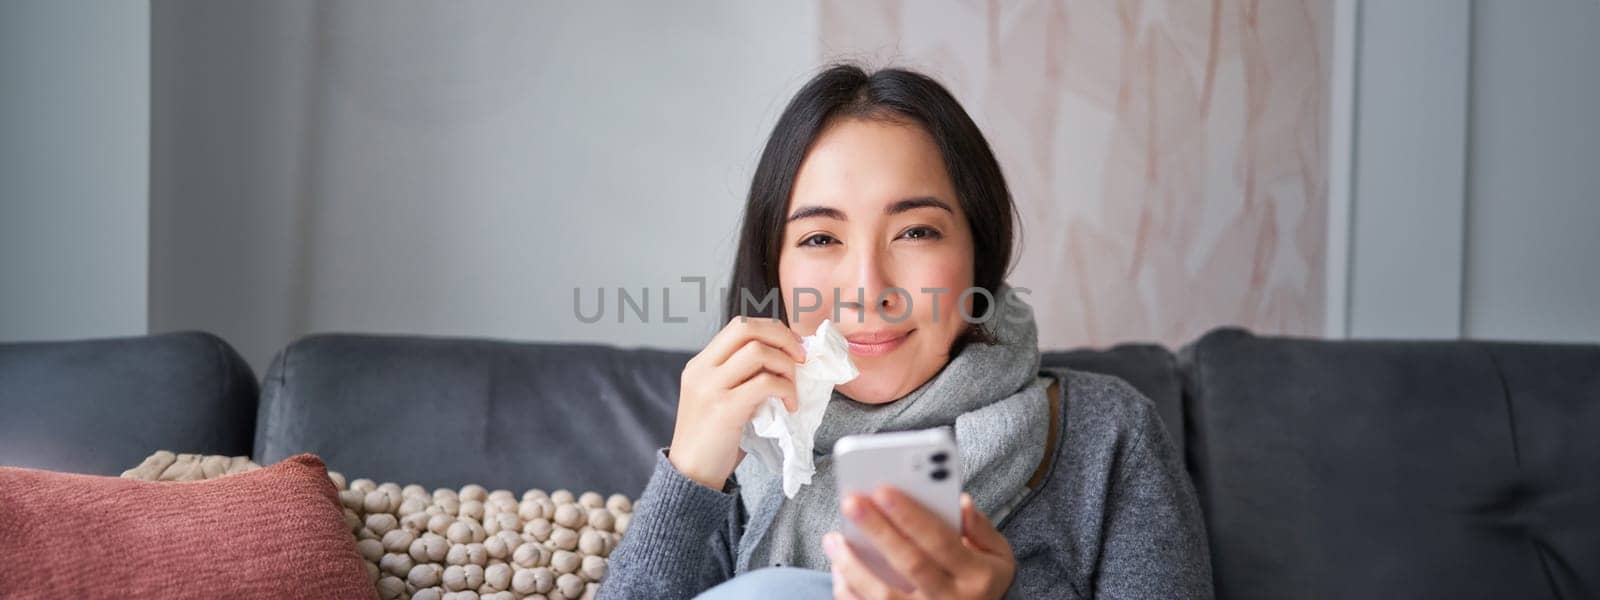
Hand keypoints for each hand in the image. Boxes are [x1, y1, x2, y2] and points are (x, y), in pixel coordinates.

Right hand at [668, 316, 805, 489]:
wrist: (691, 476)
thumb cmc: (714, 441)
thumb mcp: (723, 400)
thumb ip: (744, 378)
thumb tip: (787, 361)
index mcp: (700, 364)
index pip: (739, 326)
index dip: (772, 330)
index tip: (793, 347)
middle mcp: (702, 370)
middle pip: (747, 328)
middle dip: (782, 337)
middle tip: (801, 358)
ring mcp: (710, 388)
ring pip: (758, 351)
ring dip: (786, 366)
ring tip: (792, 390)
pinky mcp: (724, 409)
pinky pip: (765, 383)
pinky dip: (786, 390)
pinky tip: (790, 406)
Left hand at [824, 490, 1014, 599]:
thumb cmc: (982, 581)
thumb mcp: (998, 555)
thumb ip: (981, 528)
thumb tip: (961, 502)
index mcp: (976, 576)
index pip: (941, 541)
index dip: (911, 516)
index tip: (883, 490)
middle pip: (910, 564)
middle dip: (878, 530)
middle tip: (851, 503)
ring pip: (883, 596)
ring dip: (853, 565)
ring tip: (833, 538)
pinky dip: (849, 592)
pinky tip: (837, 569)